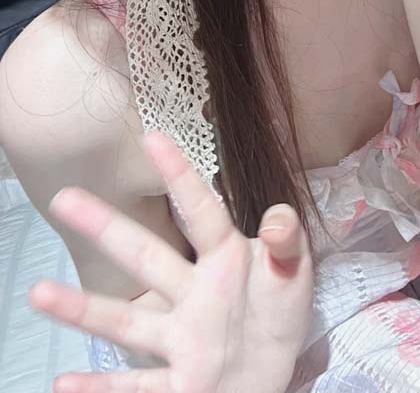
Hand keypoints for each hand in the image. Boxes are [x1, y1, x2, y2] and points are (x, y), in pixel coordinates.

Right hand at [28, 131, 313, 392]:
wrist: (269, 376)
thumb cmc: (275, 314)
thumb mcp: (294, 273)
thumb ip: (288, 242)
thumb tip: (278, 219)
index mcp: (225, 259)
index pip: (202, 210)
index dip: (181, 175)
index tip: (154, 137)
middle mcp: (194, 294)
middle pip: (146, 256)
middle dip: (106, 228)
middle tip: (64, 199)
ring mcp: (181, 338)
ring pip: (126, 321)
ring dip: (83, 309)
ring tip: (38, 294)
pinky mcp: (181, 382)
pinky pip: (137, 387)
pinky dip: (100, 389)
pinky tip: (63, 386)